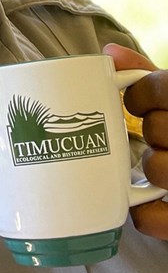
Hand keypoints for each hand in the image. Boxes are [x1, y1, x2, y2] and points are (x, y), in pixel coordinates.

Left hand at [103, 43, 167, 238]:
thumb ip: (149, 75)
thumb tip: (110, 54)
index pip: (163, 87)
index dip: (141, 95)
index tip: (136, 104)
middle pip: (158, 128)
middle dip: (152, 130)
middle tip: (154, 134)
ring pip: (158, 169)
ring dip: (151, 167)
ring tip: (158, 164)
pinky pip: (157, 217)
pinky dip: (147, 213)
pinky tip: (146, 204)